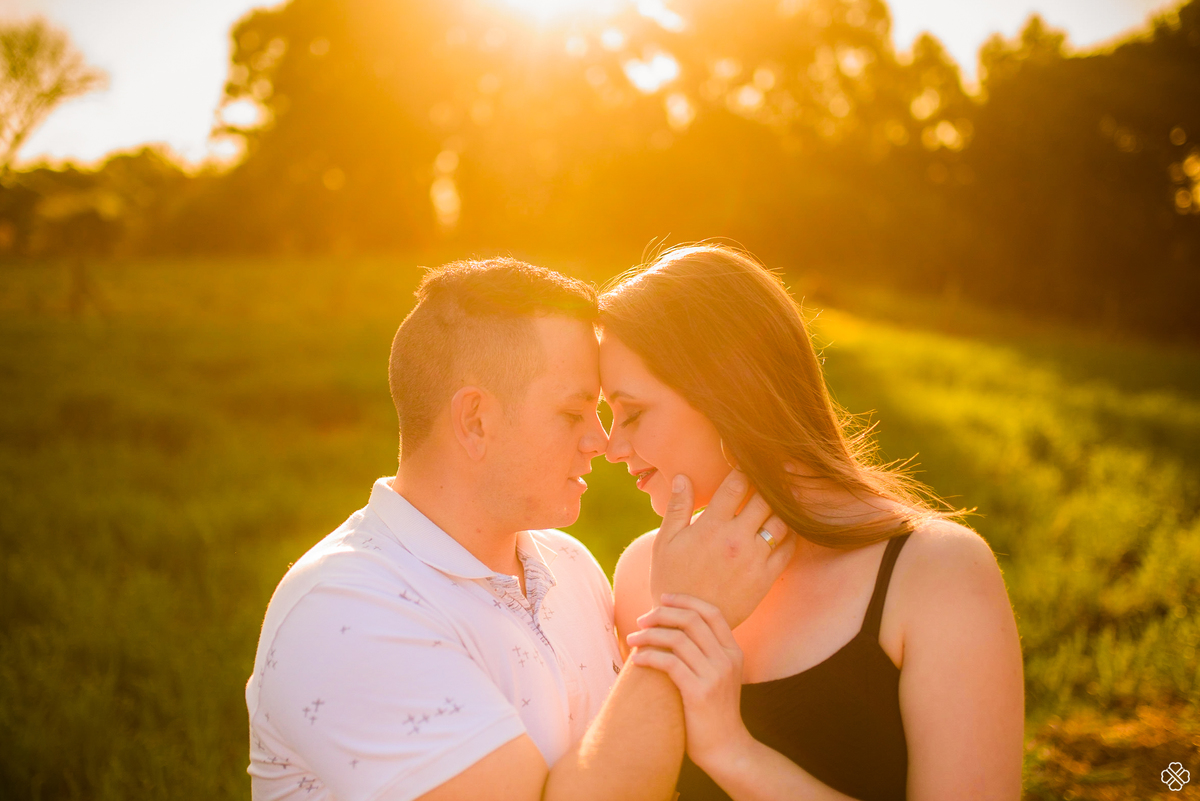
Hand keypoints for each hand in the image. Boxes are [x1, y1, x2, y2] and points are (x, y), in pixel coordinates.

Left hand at [626, 594, 753, 770]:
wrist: (726, 749)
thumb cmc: (713, 712)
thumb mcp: (718, 677)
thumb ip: (706, 653)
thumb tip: (674, 629)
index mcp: (734, 652)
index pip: (712, 612)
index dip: (685, 600)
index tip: (661, 598)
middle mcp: (728, 659)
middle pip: (691, 620)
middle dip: (661, 614)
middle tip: (640, 620)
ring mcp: (715, 676)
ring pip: (677, 639)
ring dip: (649, 635)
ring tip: (632, 639)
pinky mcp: (700, 693)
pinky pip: (669, 663)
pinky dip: (649, 656)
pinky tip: (636, 660)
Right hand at [651, 470, 794, 628]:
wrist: (687, 622)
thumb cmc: (672, 578)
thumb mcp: (666, 542)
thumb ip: (677, 507)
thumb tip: (682, 476)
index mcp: (712, 526)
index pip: (736, 484)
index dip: (744, 468)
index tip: (748, 459)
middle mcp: (736, 539)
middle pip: (765, 498)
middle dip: (770, 482)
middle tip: (776, 470)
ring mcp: (754, 559)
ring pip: (781, 521)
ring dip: (784, 506)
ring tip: (786, 494)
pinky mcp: (765, 577)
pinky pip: (787, 549)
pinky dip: (790, 534)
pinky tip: (788, 525)